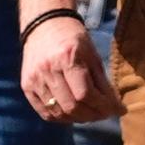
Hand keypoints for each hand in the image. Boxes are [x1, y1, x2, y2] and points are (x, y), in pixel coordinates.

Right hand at [20, 11, 116, 125]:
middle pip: (72, 106)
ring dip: (78, 119)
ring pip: (59, 113)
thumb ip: (102, 82)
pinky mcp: (27, 86)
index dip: (103, 106)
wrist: (44, 26)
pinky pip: (45, 112)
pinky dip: (62, 118)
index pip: (85, 94)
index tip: (117, 110)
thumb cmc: (73, 39)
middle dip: (93, 115)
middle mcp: (48, 69)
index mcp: (67, 57)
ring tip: (91, 114)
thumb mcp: (92, 55)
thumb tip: (114, 107)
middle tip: (105, 114)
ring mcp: (34, 79)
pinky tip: (73, 114)